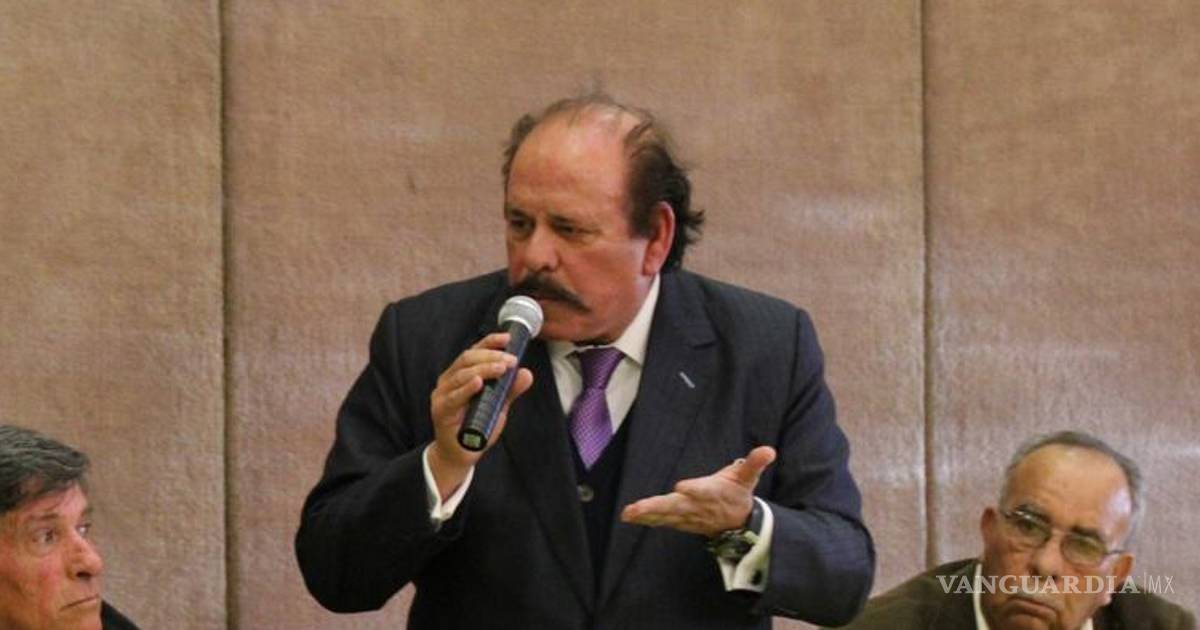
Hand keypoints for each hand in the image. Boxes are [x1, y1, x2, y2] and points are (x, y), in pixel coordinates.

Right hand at [427, 332, 533, 499]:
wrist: (461, 455)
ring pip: (461, 374)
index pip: (474, 351)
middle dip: (491, 357)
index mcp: (460, 374)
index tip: (508, 339)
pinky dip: (466, 389)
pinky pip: (453, 397)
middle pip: (467, 359)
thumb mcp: (497, 406)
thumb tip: (527, 373)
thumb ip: (509, 390)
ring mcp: (442, 395)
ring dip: (484, 369)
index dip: (490, 342)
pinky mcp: (441, 411)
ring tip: (501, 368)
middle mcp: (449, 381)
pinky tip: (478, 382)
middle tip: (511, 361)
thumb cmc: (477, 427)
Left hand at [620, 446, 775, 537]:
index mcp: (713, 493)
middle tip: (637, 508)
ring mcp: (688, 516)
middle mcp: (698, 506)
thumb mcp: (748, 478)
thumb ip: (755, 464)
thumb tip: (769, 450)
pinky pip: (661, 521)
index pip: (703, 491)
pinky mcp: (680, 521)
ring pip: (665, 516)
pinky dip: (646, 519)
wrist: (738, 524)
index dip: (694, 489)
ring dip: (646, 515)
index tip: (681, 486)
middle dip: (656, 507)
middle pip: (676, 507)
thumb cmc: (738, 494)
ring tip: (628, 513)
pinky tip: (630, 516)